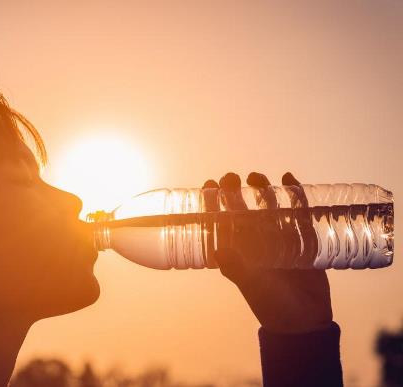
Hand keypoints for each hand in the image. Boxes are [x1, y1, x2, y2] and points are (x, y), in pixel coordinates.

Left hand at [204, 172, 332, 333]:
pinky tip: (289, 179)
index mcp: (237, 250)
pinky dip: (294, 194)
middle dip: (235, 191)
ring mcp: (278, 237)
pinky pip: (297, 211)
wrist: (304, 320)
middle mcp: (255, 241)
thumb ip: (237, 269)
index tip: (208, 185)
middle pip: (242, 208)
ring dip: (262, 189)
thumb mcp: (252, 285)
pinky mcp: (302, 237)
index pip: (220, 221)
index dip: (212, 202)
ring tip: (256, 177)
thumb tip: (219, 251)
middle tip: (231, 177)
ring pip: (267, 206)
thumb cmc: (271, 305)